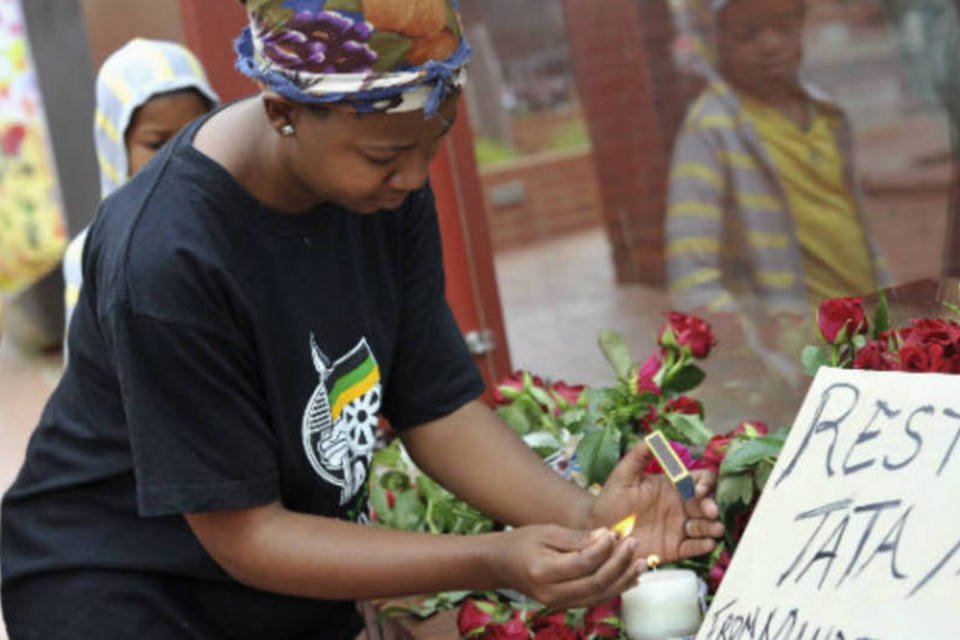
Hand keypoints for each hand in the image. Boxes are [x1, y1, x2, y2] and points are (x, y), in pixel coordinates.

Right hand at [490, 524, 644, 609]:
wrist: (502, 565)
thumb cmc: (523, 542)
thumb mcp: (546, 532)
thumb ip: (576, 537)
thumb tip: (606, 536)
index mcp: (543, 571)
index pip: (582, 563)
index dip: (603, 548)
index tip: (615, 532)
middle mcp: (551, 593)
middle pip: (594, 583)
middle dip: (618, 564)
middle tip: (633, 543)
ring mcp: (559, 604)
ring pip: (599, 595)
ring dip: (623, 579)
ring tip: (640, 562)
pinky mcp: (566, 606)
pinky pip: (596, 599)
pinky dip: (615, 589)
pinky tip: (630, 577)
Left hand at [587, 442, 723, 562]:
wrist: (599, 526)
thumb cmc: (611, 498)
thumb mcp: (624, 474)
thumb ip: (639, 455)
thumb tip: (654, 438)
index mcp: (673, 486)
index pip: (699, 480)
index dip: (706, 483)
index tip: (699, 490)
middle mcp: (680, 506)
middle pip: (707, 503)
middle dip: (712, 506)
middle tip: (711, 511)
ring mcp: (679, 527)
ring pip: (705, 526)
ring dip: (713, 526)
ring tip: (715, 529)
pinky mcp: (674, 548)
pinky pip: (693, 548)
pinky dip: (703, 546)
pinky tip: (708, 544)